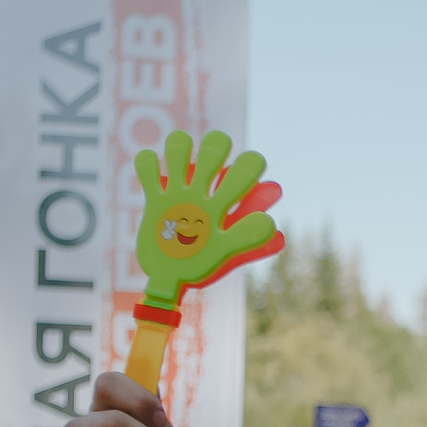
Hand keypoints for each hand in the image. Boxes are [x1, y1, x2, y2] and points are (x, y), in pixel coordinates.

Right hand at [132, 129, 283, 306]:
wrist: (168, 278)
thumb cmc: (201, 266)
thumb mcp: (226, 254)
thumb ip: (249, 242)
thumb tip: (279, 236)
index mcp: (225, 204)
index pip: (242, 175)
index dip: (249, 167)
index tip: (248, 174)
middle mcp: (203, 193)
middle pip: (212, 154)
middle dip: (216, 148)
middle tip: (216, 162)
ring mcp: (178, 193)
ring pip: (179, 154)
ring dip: (179, 150)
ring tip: (179, 162)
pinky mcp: (154, 198)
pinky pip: (148, 171)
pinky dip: (147, 164)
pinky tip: (155, 175)